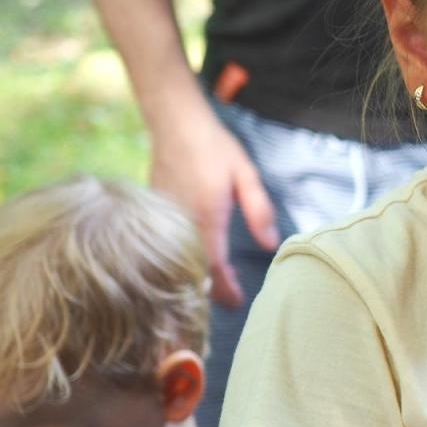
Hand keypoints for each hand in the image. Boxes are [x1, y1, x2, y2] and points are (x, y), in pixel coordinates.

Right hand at [147, 89, 277, 307]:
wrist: (175, 124)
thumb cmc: (214, 147)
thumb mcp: (246, 176)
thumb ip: (259, 212)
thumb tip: (271, 244)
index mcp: (207, 217)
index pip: (214, 267)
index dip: (226, 289)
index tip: (239, 302)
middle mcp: (183, 223)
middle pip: (193, 271)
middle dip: (210, 292)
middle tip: (230, 302)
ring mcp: (165, 219)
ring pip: (178, 260)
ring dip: (196, 278)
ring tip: (217, 289)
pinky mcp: (155, 212)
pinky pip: (168, 245)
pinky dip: (181, 259)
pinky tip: (196, 262)